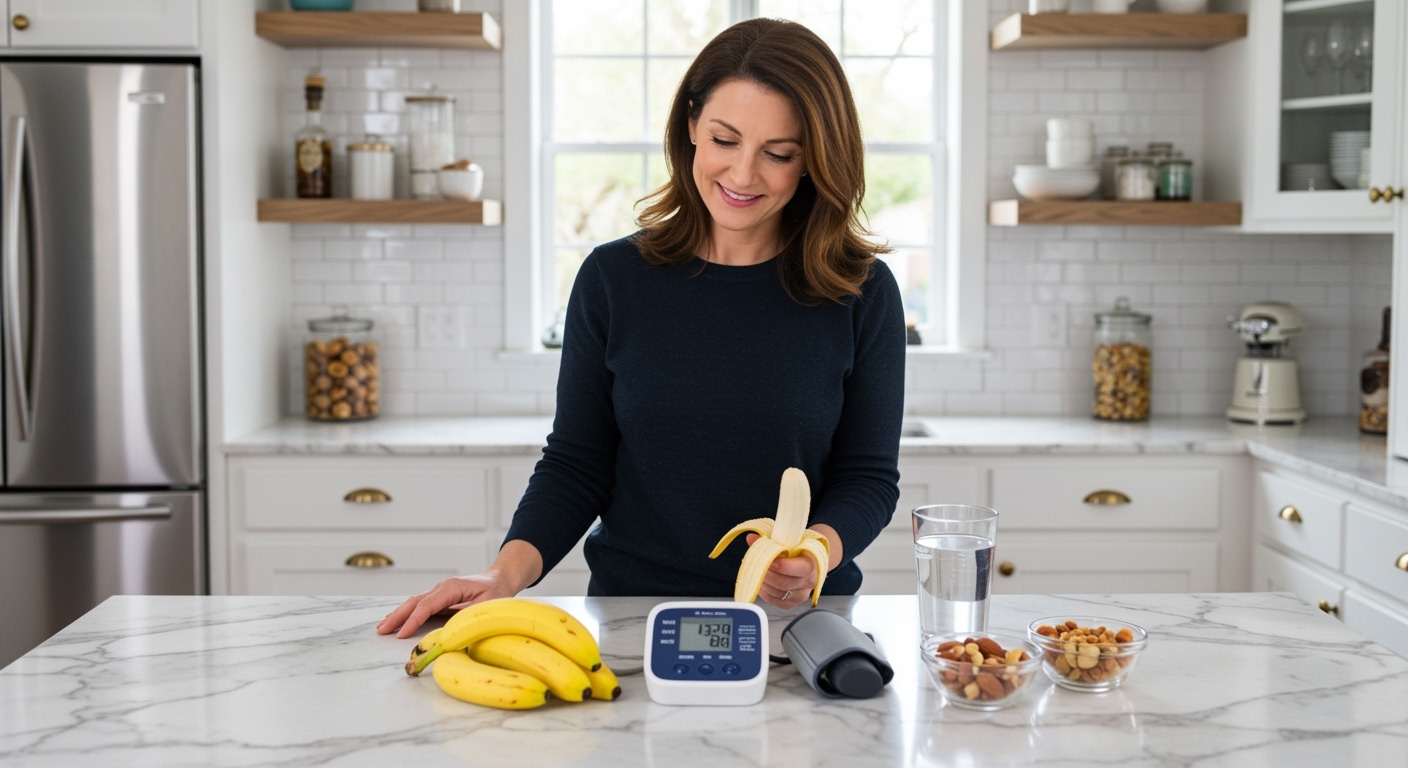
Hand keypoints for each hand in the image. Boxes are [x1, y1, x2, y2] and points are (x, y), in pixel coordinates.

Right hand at [376, 572, 516, 638]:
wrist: (501, 580)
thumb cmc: (497, 593)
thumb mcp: (487, 606)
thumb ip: (469, 618)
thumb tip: (451, 635)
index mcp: (452, 587)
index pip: (427, 605)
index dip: (414, 620)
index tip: (402, 634)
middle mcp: (442, 587)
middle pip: (414, 602)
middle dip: (398, 617)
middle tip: (382, 631)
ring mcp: (439, 592)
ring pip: (414, 603)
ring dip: (398, 615)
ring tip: (382, 627)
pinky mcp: (440, 598)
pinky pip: (420, 606)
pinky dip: (407, 613)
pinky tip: (397, 621)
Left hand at [747, 533, 818, 609]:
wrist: (809, 562)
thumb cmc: (798, 550)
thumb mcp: (788, 541)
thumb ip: (770, 540)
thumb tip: (751, 539)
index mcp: (811, 564)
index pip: (796, 568)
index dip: (779, 565)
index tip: (766, 559)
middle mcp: (808, 583)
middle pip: (782, 583)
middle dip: (766, 574)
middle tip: (756, 565)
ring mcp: (800, 596)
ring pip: (776, 593)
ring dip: (763, 582)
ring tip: (757, 572)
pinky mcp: (790, 604)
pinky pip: (773, 600)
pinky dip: (763, 591)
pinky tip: (761, 582)